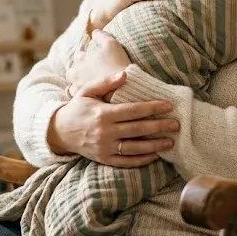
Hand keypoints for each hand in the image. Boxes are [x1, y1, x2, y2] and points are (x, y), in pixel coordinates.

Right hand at [49, 71, 178, 166]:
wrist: (59, 131)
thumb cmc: (77, 108)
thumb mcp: (87, 92)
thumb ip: (105, 83)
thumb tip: (125, 74)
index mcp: (103, 114)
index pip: (133, 110)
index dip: (152, 108)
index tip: (168, 105)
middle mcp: (105, 132)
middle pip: (138, 129)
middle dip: (159, 126)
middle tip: (176, 124)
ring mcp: (105, 147)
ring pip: (134, 147)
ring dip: (154, 145)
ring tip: (170, 141)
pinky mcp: (104, 159)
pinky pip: (126, 161)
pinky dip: (141, 159)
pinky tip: (154, 155)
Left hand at [67, 30, 130, 97]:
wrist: (123, 86)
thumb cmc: (117, 63)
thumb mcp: (111, 43)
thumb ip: (101, 35)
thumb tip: (94, 31)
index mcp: (80, 58)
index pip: (79, 55)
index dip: (87, 57)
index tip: (96, 61)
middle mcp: (75, 72)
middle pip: (72, 70)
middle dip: (79, 71)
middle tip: (91, 73)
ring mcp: (77, 86)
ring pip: (73, 84)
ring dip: (79, 83)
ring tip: (91, 85)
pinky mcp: (82, 98)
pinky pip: (77, 96)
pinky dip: (82, 94)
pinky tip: (91, 94)